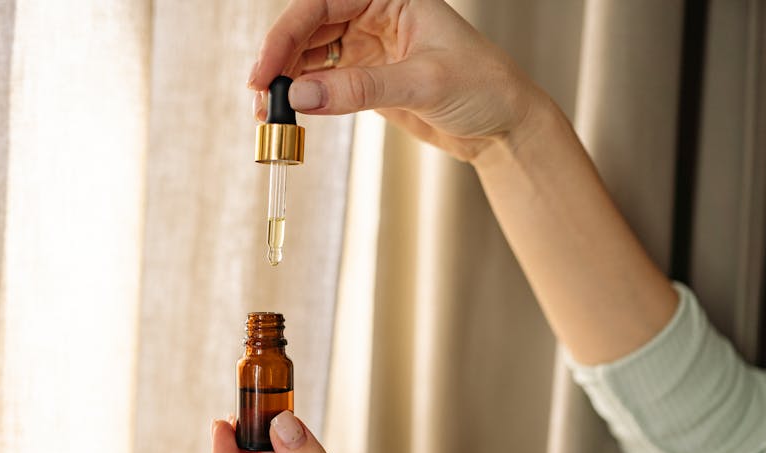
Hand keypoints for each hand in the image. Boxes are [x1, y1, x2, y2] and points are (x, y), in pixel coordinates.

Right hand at [248, 0, 546, 160]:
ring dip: (287, 83)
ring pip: (310, 58)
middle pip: (308, 29)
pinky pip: (323, 85)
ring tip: (269, 112)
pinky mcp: (365, 81)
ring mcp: (367, 49)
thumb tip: (302, 96)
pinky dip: (304, 100)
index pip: (322, 3)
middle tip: (262, 97)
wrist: (503, 126)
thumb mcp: (424, 83)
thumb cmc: (483, 86)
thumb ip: (361, 89)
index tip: (266, 69)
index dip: (287, 33)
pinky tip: (291, 115)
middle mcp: (374, 16)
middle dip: (281, 61)